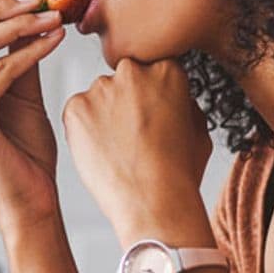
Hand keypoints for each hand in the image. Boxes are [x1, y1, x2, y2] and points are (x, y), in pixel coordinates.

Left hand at [62, 59, 213, 240]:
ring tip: (118, 150)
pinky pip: (77, 113)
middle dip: (126, 102)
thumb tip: (172, 97)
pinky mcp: (75, 107)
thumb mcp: (198, 129)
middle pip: (123, 81)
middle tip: (133, 135)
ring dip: (103, 116)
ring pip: (98, 97)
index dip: (151, 97)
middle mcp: (131, 71)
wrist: (153, 202)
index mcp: (166, 70)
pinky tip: (101, 153)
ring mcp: (101, 88)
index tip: (151, 117)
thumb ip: (183, 102)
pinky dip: (84, 131)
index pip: (152, 71)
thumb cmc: (179, 172)